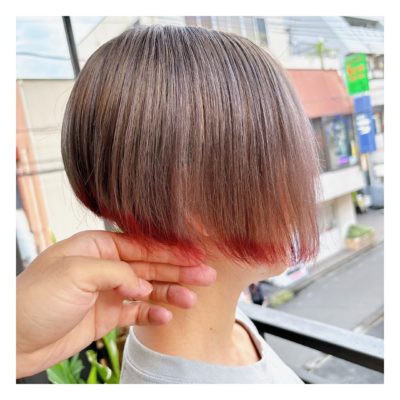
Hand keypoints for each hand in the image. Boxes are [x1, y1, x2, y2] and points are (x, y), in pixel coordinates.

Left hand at [16, 230, 215, 377]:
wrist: (13, 339)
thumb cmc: (35, 298)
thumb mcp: (76, 273)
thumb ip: (116, 273)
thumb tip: (143, 284)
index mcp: (98, 246)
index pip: (142, 245)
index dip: (170, 250)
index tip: (195, 254)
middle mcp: (106, 266)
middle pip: (150, 266)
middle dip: (178, 271)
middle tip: (206, 276)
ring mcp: (108, 291)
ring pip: (147, 289)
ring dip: (171, 293)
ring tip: (192, 299)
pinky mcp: (107, 314)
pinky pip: (136, 311)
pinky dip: (152, 313)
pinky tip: (167, 315)